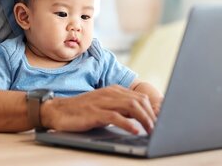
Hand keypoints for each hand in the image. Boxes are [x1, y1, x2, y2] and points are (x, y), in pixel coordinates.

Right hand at [40, 85, 156, 134]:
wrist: (58, 110)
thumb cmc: (82, 112)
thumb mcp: (104, 107)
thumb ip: (121, 110)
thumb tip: (141, 119)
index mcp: (114, 91)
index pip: (140, 97)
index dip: (154, 109)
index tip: (163, 121)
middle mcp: (110, 93)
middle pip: (139, 101)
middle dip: (152, 115)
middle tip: (159, 129)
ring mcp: (102, 101)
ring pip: (130, 107)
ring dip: (144, 119)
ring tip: (152, 130)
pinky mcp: (94, 112)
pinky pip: (114, 116)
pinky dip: (127, 124)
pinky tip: (134, 131)